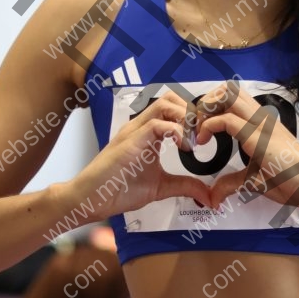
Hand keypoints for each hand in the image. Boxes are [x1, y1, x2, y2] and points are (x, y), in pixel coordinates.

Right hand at [71, 92, 211, 219]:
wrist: (91, 199)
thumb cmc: (118, 190)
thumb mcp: (161, 187)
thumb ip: (185, 186)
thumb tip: (207, 196)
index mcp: (148, 132)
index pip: (174, 107)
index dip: (194, 114)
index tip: (207, 133)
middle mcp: (140, 126)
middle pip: (171, 98)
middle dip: (192, 111)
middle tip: (203, 133)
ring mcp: (134, 131)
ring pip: (164, 104)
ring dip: (185, 117)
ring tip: (194, 139)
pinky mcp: (130, 142)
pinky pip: (156, 124)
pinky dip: (176, 131)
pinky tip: (184, 147)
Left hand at [195, 83, 298, 211]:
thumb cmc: (289, 180)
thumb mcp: (251, 180)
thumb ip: (231, 183)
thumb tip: (214, 197)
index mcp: (259, 123)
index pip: (231, 98)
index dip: (210, 107)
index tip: (198, 128)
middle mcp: (259, 117)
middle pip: (227, 89)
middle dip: (205, 102)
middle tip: (195, 125)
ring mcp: (259, 123)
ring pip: (227, 95)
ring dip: (206, 108)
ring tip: (197, 129)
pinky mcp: (257, 135)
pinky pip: (226, 120)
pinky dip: (207, 127)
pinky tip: (201, 141)